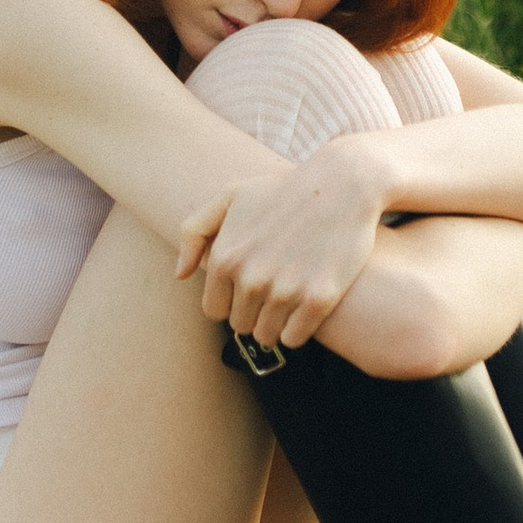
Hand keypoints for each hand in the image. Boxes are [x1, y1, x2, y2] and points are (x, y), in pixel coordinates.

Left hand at [175, 131, 395, 357]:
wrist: (342, 184)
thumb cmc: (283, 191)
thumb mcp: (230, 197)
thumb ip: (194, 233)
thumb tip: (180, 275)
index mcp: (225, 258)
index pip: (214, 310)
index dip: (230, 301)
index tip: (247, 287)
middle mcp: (251, 279)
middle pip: (241, 326)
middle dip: (253, 312)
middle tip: (273, 288)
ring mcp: (286, 291)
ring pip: (267, 336)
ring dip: (276, 322)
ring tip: (289, 296)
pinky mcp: (319, 299)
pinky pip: (294, 338)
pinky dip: (298, 329)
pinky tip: (305, 306)